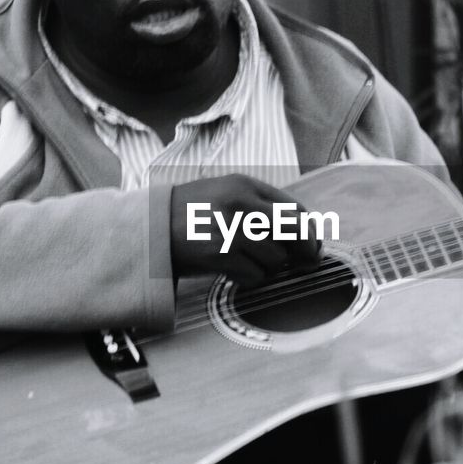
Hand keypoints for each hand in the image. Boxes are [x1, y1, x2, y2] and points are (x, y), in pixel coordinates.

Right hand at [170, 174, 321, 286]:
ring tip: (250, 262)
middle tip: (309, 262)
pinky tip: (236, 271)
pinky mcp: (220, 254)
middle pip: (295, 230)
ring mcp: (230, 229)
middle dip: (307, 250)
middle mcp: (241, 203)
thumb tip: (304, 230)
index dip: (310, 230)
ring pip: (276, 258)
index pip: (295, 209)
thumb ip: (261, 205)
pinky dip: (251, 278)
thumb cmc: (191, 214)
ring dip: (270, 267)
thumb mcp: (226, 193)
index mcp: (245, 184)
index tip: (313, 244)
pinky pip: (256, 275)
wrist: (150, 228)